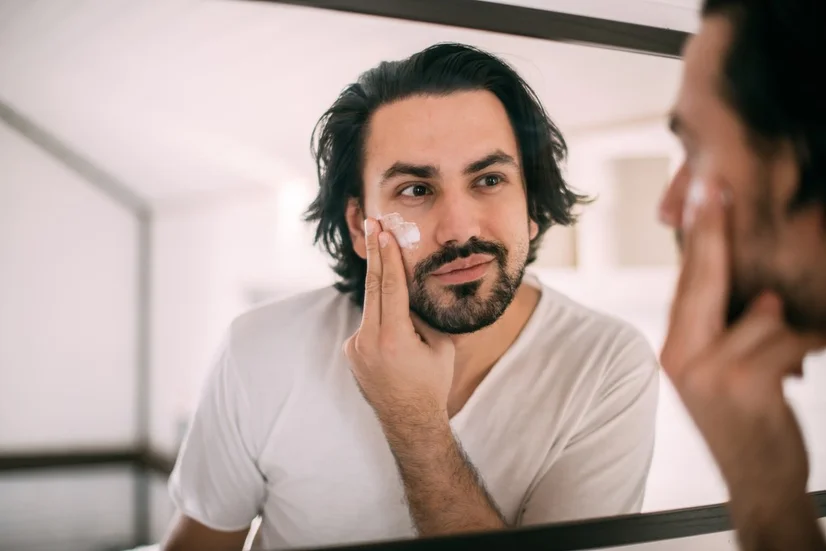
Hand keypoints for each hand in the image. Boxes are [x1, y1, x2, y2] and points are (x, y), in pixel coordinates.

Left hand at [344, 217, 454, 426]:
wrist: (408, 420)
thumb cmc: (431, 383)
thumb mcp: (440, 347)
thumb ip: (426, 317)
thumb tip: (420, 289)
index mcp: (393, 339)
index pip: (390, 288)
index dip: (388, 258)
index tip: (383, 233)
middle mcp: (368, 341)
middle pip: (372, 287)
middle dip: (374, 253)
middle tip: (371, 224)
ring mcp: (355, 347)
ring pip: (372, 306)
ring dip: (382, 288)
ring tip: (389, 268)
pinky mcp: (351, 351)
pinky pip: (368, 323)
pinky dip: (381, 318)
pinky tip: (395, 333)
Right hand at [660, 179, 823, 509]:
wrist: (757, 483)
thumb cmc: (746, 426)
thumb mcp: (723, 376)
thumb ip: (730, 334)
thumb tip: (764, 299)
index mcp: (675, 350)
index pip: (686, 285)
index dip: (696, 241)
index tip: (702, 202)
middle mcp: (681, 356)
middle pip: (703, 281)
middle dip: (713, 234)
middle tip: (717, 192)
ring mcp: (707, 371)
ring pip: (762, 316)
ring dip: (787, 335)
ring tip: (783, 369)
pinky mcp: (740, 382)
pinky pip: (785, 341)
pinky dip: (804, 349)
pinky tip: (796, 373)